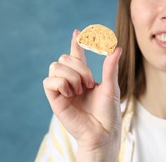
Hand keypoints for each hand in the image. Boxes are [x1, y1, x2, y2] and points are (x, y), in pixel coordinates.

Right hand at [43, 30, 121, 159]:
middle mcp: (72, 81)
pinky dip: (61, 83)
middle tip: (89, 83)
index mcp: (84, 77)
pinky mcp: (55, 99)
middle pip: (64, 58)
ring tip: (80, 90)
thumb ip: (110, 67)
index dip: (76, 43)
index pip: (76, 56)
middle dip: (79, 66)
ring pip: (56, 66)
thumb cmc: (108, 112)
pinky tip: (71, 93)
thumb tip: (117, 47)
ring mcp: (62, 89)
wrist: (102, 132)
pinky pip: (49, 81)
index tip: (78, 32)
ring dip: (71, 75)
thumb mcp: (112, 87)